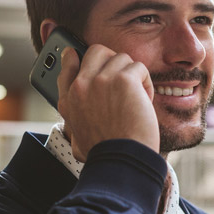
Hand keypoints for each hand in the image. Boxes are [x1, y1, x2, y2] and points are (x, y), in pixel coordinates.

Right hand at [57, 45, 158, 160]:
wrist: (121, 161)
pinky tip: (144, 101)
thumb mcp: (77, 138)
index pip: (66, 65)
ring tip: (136, 98)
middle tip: (122, 76)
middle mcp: (81, 86)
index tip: (75, 54)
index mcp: (68, 100)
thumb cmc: (105, 155)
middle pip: (96, 51)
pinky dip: (146, 84)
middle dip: (112, 60)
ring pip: (122, 58)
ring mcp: (101, 80)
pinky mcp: (124, 80)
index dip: (74, 57)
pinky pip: (139, 68)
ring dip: (132, 75)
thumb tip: (72, 129)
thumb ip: (75, 123)